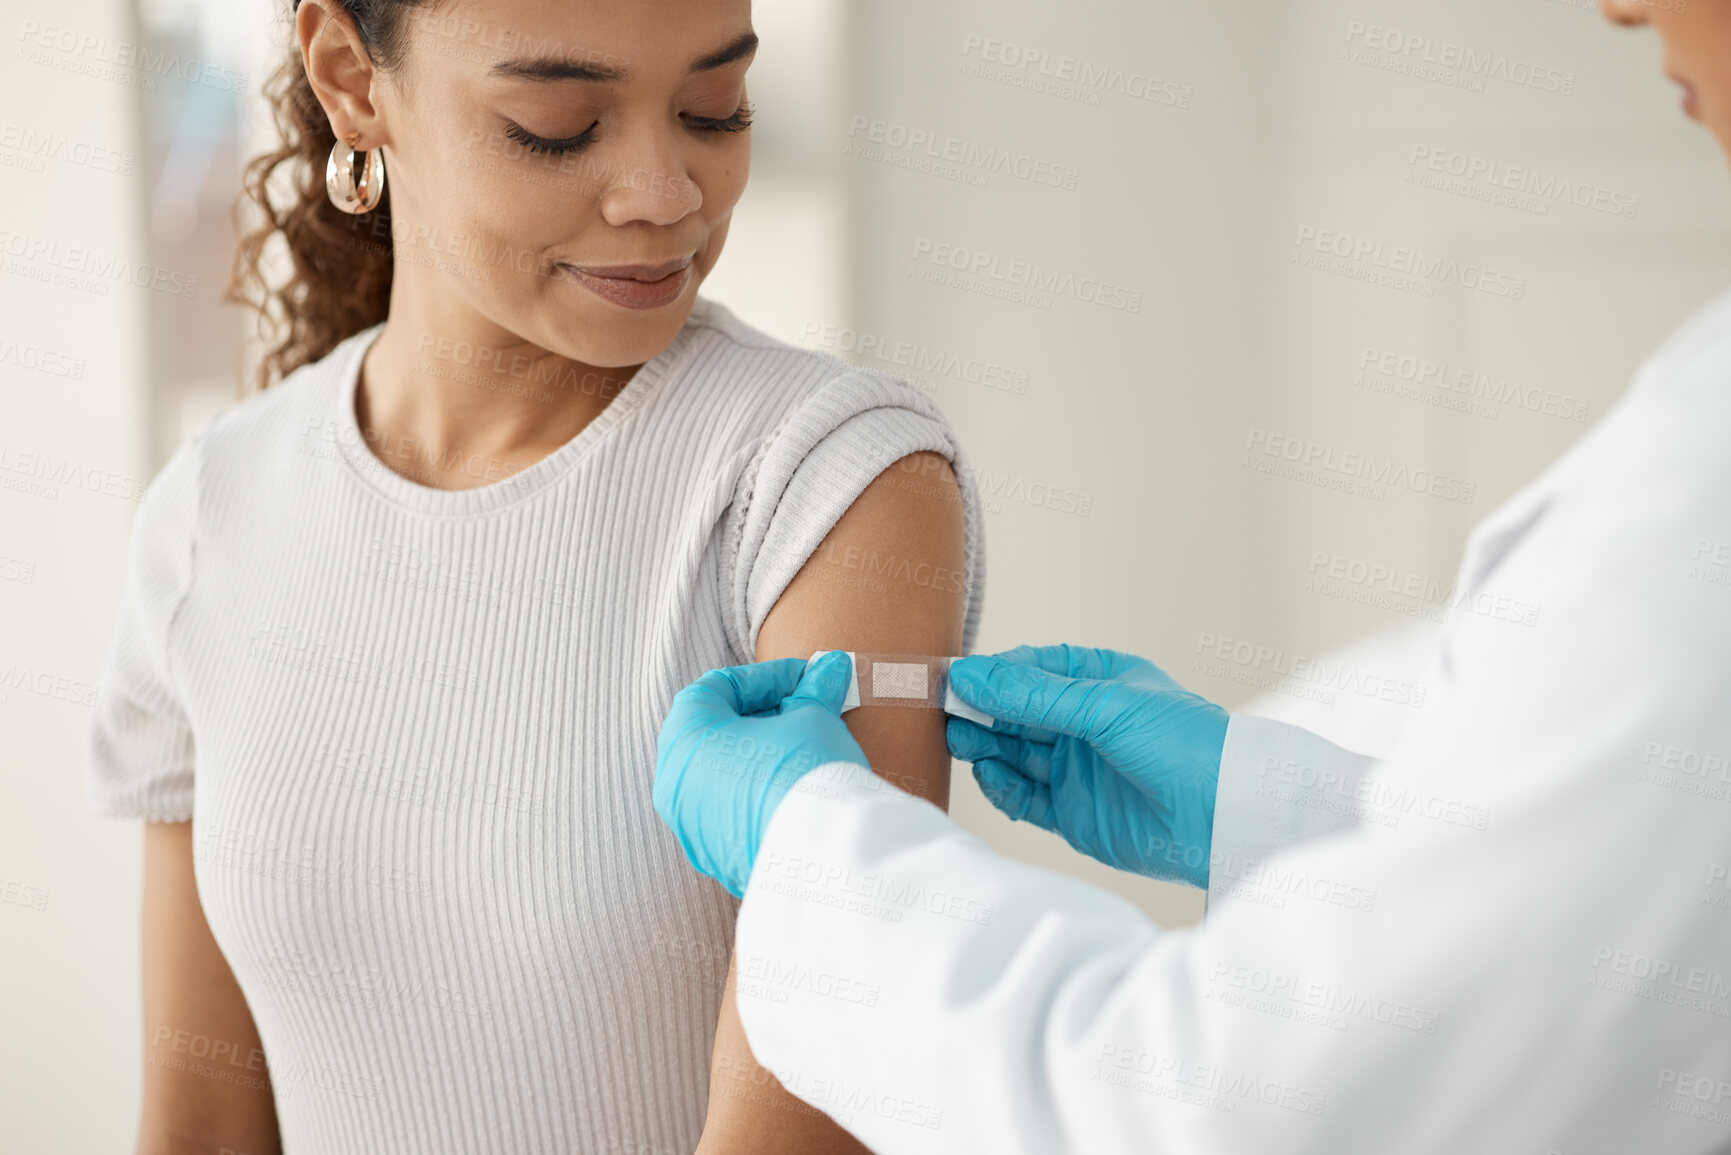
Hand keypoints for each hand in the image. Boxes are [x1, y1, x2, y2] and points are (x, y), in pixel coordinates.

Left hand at [654, 650, 866, 897]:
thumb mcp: (814, 718)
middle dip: (762, 717)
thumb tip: (831, 669)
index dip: (766, 677)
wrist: (823, 857)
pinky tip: (798, 792)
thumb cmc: (806, 774)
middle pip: (714, 732)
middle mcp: (675, 784)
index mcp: (684, 738)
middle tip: (805, 712)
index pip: (717, 687)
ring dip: (759, 757)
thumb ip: (814, 692)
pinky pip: (731, 815)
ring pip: (720, 777)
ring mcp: (692, 828)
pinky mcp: (717, 859)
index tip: (805, 679)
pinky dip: (758, 796)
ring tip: (805, 751)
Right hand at [945, 645, 1226, 888]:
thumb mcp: (1104, 707)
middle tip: (945, 712)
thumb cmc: (1183, 743)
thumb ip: (1033, 696)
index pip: (1030, 669)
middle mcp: (1084, 722)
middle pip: (1015, 712)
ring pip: (1014, 753)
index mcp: (1098, 680)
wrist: (1227, 818)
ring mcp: (1077, 768)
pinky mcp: (1074, 814)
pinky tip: (991, 775)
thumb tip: (967, 675)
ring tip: (961, 743)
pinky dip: (1003, 788)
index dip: (990, 674)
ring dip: (986, 747)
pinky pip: (1024, 798)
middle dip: (980, 711)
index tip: (952, 677)